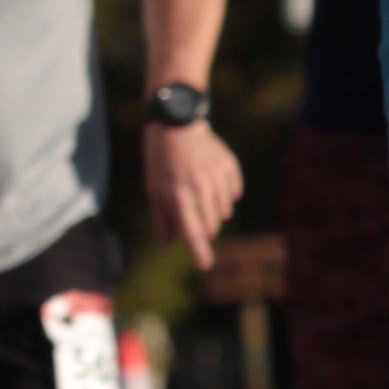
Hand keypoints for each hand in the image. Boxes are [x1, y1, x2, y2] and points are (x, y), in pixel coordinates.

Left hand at [144, 121, 244, 271]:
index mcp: (178, 197)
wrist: (176, 123)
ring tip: (200, 191)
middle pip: (212, 226)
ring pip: (225, 212)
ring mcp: (217, 177)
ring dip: (214, 210)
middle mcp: (200, 189)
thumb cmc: (160, 160)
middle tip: (192, 211)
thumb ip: (162, 220)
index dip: (200, 252)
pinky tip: (212, 181)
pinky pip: (234, 193)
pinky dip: (226, 194)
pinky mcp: (229, 167)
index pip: (192, 233)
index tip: (205, 265)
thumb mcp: (154, 190)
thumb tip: (165, 247)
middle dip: (203, 227)